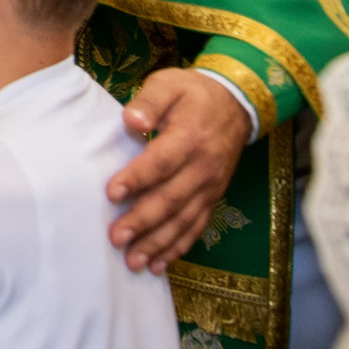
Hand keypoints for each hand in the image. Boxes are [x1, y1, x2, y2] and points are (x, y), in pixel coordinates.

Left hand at [106, 68, 250, 273]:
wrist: (235, 104)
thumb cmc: (192, 93)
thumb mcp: (169, 84)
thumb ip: (150, 101)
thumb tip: (132, 120)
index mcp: (190, 137)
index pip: (161, 162)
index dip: (137, 179)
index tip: (112, 194)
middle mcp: (204, 167)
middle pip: (171, 199)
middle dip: (143, 222)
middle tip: (116, 238)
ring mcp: (210, 187)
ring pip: (184, 221)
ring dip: (158, 243)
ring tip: (133, 261)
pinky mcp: (212, 198)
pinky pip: (196, 227)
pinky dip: (177, 248)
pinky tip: (158, 264)